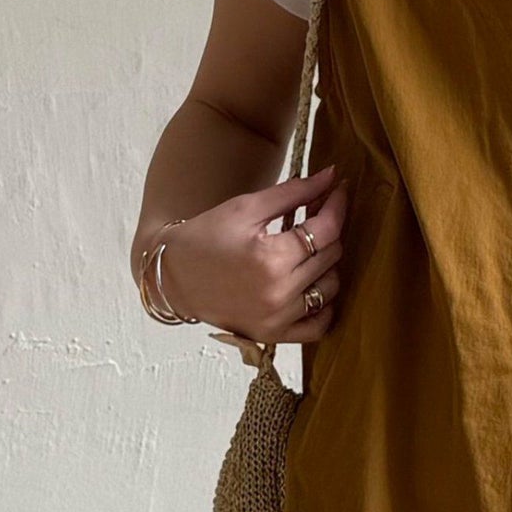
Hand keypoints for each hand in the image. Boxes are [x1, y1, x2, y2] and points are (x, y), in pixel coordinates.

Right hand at [150, 165, 349, 342]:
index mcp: (270, 258)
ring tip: (307, 249)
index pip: (326, 230)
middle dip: (329, 230)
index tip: (339, 189)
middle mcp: (278, 293)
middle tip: (316, 215)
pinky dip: (324, 305)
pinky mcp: (274, 335)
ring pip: (331, 288)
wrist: (172, 276)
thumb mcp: (245, 208)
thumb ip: (293, 192)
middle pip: (331, 256)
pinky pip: (319, 325)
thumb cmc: (206, 237)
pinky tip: (312, 285)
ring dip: (327, 265)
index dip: (337, 205)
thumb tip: (332, 176)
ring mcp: (277, 319)